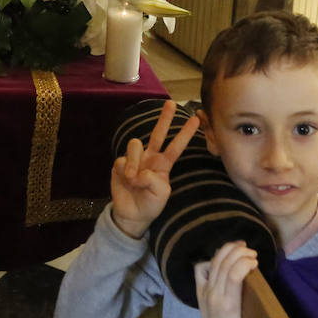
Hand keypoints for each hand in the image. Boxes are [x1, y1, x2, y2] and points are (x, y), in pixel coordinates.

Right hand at [109, 100, 200, 238]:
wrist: (132, 214)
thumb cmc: (151, 203)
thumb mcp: (161, 193)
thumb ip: (154, 179)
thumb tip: (139, 171)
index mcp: (164, 164)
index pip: (176, 145)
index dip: (185, 133)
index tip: (196, 119)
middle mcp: (150, 157)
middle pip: (158, 133)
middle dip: (165, 118)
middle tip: (171, 103)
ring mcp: (135, 159)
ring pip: (135, 144)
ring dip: (134, 161)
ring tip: (133, 179)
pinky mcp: (121, 164)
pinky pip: (123, 159)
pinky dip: (126, 170)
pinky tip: (127, 180)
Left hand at [195, 241, 259, 317]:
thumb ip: (256, 304)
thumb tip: (262, 281)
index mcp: (229, 307)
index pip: (233, 276)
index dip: (245, 262)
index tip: (256, 261)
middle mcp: (214, 297)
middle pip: (224, 264)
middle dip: (239, 252)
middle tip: (252, 252)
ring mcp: (204, 293)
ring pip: (213, 263)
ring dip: (228, 251)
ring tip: (242, 247)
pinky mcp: (199, 292)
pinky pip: (201, 269)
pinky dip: (211, 259)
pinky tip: (224, 258)